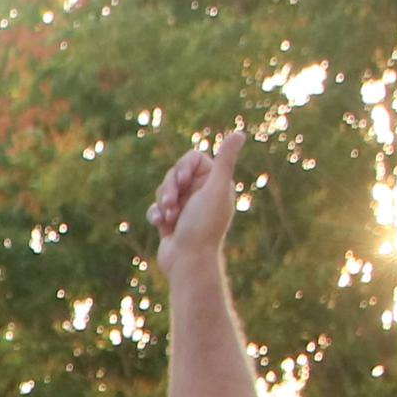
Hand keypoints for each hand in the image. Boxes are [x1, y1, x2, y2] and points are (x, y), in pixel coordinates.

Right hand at [147, 129, 245, 275]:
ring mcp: (185, 208)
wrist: (189, 262)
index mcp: (215, 184)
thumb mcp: (215, 189)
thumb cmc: (203, 226)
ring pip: (163, 190)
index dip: (183, 167)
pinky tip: (159, 224)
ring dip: (162, 202)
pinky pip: (157, 207)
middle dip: (169, 187)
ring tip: (168, 217)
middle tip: (172, 202)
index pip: (193, 159)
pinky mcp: (171, 221)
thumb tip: (240, 133)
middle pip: (175, 174)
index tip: (182, 180)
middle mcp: (201, 194)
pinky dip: (156, 214)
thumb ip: (225, 161)